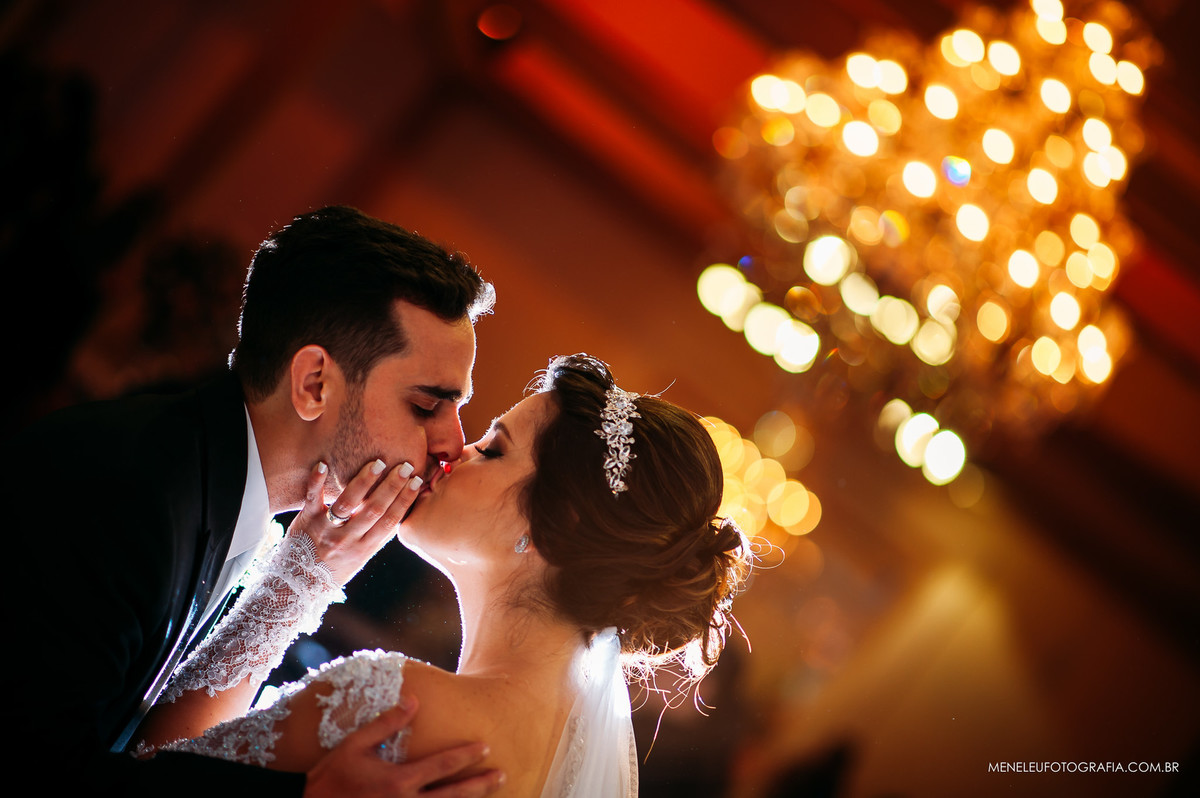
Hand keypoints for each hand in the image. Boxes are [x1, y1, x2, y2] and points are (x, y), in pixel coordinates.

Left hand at [288, 459, 422, 583]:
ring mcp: (326, 529)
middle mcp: (347, 539)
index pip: (390, 521)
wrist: (298, 583)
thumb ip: (377, 536)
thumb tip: (400, 512)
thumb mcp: (360, 557)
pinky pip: (312, 499)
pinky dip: (317, 481)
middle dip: (392, 487)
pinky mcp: (307, 520)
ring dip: (364, 482)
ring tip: (378, 463)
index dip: (405, 501)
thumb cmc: (334, 568)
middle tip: (406, 466)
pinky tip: (324, 464)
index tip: (417, 482)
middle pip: (374, 510)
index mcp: (364, 548)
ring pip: (348, 503)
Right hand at [304, 697, 503, 797]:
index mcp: (400, 781)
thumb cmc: (331, 777)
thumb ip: (387, 723)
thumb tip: (413, 701)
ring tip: (490, 795)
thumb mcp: (355, 744)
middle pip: (454, 796)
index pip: (443, 767)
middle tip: (502, 775)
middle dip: (480, 786)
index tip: (485, 747)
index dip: (466, 756)